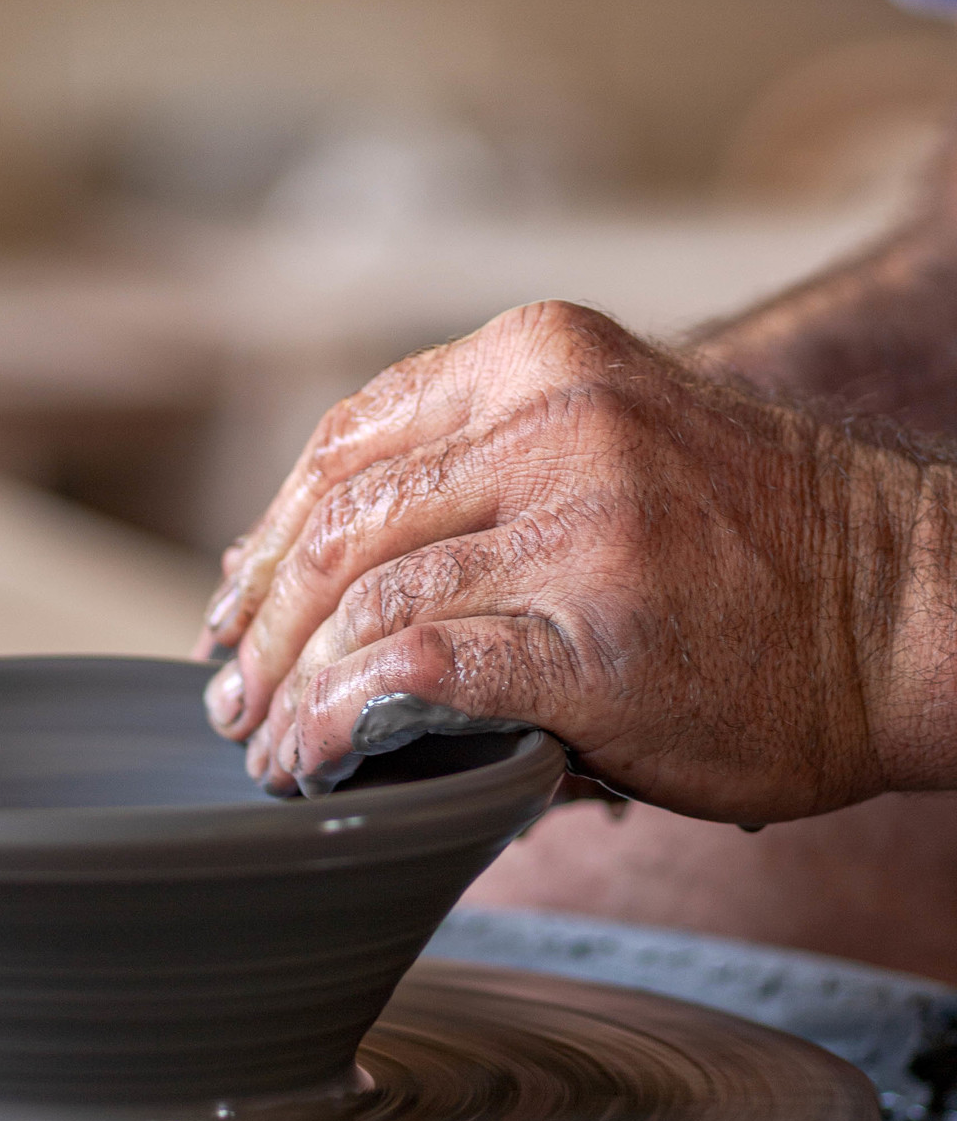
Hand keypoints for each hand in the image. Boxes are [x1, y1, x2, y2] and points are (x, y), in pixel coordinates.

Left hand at [195, 300, 953, 823]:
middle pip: (342, 521)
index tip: (235, 598)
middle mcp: (550, 418)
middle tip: (231, 692)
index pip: (350, 440)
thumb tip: (329, 569)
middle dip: (264, 617)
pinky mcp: (593, 632)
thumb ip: (489, 473)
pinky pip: (417, 673)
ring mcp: (575, 521)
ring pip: (366, 600)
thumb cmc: (763, 547)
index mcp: (539, 355)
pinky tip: (313, 764)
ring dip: (293, 684)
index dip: (272, 531)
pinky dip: (341, 723)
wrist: (911, 610)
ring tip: (267, 745)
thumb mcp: (618, 441)